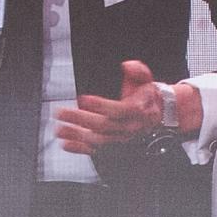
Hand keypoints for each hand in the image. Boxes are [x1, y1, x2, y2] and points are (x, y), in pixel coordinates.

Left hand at [56, 58, 190, 154]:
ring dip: (76, 135)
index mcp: (137, 110)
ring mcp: (120, 138)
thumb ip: (138, 70)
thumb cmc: (146, 97)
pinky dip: (79, 149)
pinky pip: (95, 150)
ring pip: (97, 140)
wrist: (157, 116)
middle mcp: (128, 127)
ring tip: (60, 129)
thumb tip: (127, 66)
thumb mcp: (146, 79)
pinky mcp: (113, 146)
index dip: (99, 105)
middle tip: (62, 112)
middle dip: (80, 119)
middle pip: (103, 125)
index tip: (83, 98)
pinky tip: (66, 144)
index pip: (117, 110)